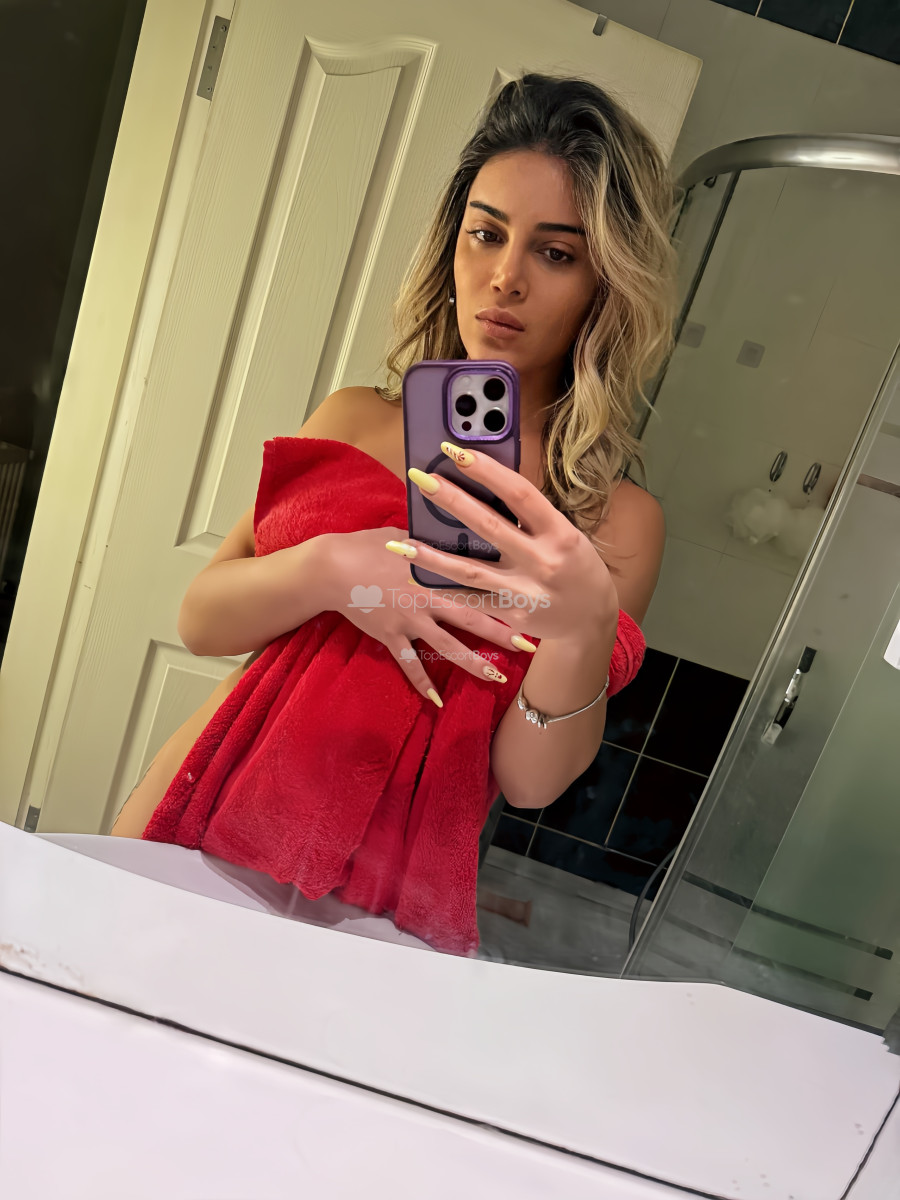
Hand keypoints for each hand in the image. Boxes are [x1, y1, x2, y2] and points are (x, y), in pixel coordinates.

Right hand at [318, 527, 535, 704]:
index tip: (531, 600)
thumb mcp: (406, 533)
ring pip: (447, 647)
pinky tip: (436, 702)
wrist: (330, 568)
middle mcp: (427, 599)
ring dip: (473, 663)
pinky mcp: (390, 636)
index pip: (477, 582)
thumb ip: (434, 540)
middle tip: (528, 645)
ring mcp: (409, 621)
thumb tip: (459, 532)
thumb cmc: (368, 544)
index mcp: (435, 570)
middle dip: (501, 633)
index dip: (505, 592)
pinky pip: (409, 665)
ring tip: (496, 677)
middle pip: (472, 618)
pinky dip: (421, 684)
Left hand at [397, 443, 618, 643]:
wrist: (592, 619)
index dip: (488, 471)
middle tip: (420, 479)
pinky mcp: (512, 614)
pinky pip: (471, 599)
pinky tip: (416, 577)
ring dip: (432, 556)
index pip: (520, 493)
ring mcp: (526, 590)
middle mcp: (543, 560)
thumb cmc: (575, 567)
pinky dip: (442, 588)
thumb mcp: (564, 536)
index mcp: (559, 532)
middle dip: (451, 500)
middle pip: (489, 526)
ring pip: (470, 569)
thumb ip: (530, 518)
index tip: (457, 452)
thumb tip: (482, 488)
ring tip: (400, 543)